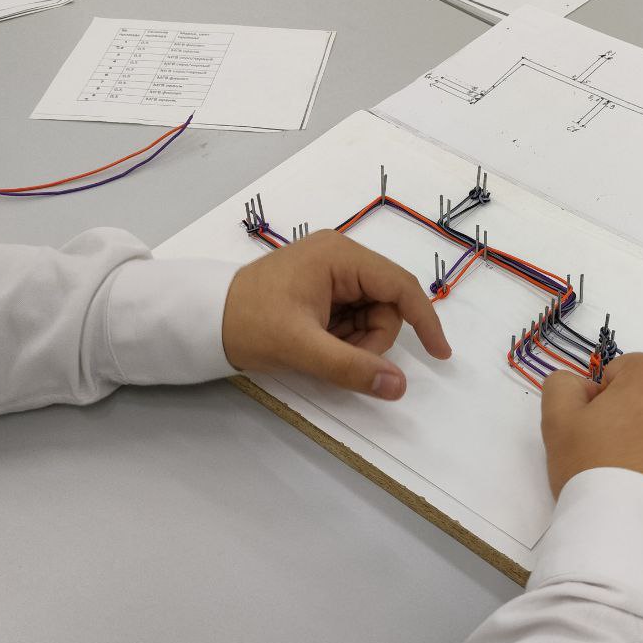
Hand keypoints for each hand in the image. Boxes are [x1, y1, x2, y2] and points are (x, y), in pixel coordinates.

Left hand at [221, 230, 451, 399]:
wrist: (202, 320)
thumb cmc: (249, 324)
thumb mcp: (302, 348)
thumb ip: (352, 368)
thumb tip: (398, 386)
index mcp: (340, 256)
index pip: (400, 286)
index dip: (425, 321)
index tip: (440, 355)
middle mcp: (340, 256)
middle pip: (387, 302)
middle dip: (374, 337)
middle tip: (340, 357)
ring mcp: (330, 270)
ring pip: (372, 312)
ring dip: (358, 340)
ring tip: (321, 349)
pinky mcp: (321, 286)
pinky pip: (353, 315)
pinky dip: (345, 337)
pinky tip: (319, 343)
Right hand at [540, 354, 642, 545]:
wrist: (635, 536)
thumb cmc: (594, 469)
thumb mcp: (557, 421)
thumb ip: (562, 385)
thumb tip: (582, 387)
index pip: (621, 374)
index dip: (602, 402)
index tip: (596, 434)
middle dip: (636, 416)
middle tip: (616, 456)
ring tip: (640, 476)